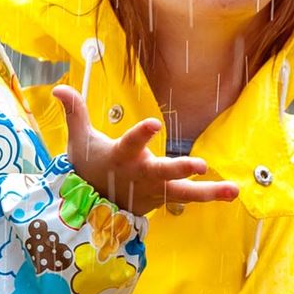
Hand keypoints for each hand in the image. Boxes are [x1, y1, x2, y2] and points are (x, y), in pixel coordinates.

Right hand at [54, 85, 238, 215]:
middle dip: (179, 169)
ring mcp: (155, 189)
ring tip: (232, 190)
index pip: (131, 143)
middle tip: (199, 165)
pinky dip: (211, 196)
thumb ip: (75, 112)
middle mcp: (141, 174)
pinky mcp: (165, 197)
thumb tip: (58, 86)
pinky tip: (235, 192)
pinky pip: (190, 198)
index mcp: (121, 157)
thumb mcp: (80, 140)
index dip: (142, 135)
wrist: (91, 206)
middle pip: (162, 172)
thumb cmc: (89, 165)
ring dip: (208, 192)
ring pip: (183, 192)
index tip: (155, 124)